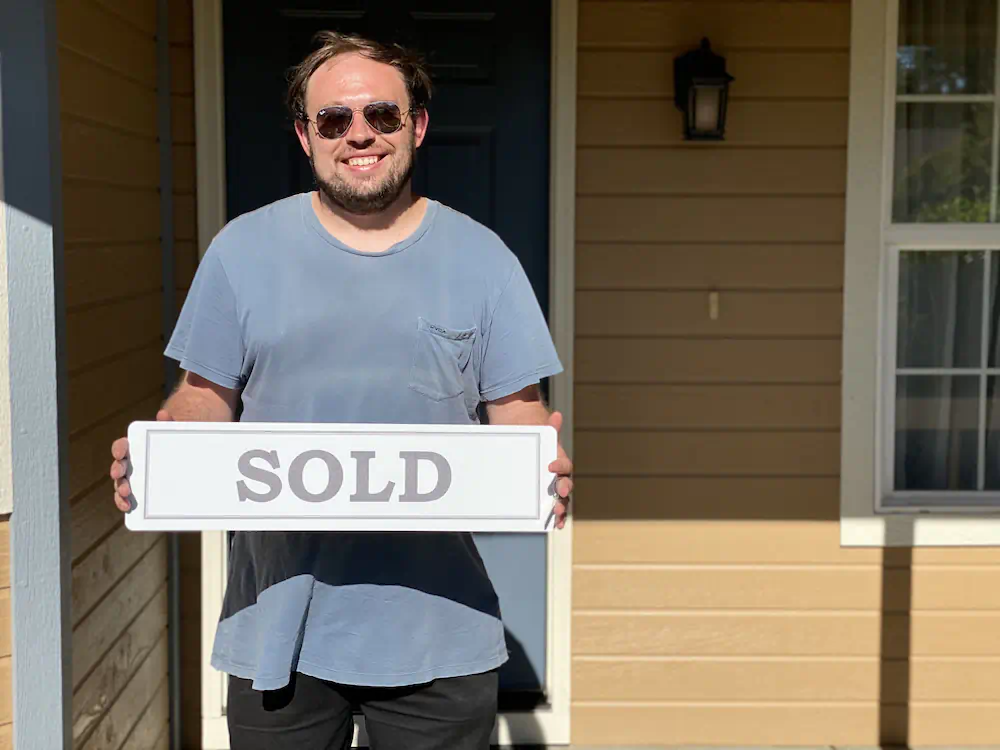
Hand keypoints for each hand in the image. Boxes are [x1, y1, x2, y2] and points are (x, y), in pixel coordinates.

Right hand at [110, 409, 172, 511]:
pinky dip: (123, 502)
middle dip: (117, 470)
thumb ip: (168, 424)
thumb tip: (162, 414)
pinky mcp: (136, 493)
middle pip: (118, 466)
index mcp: (135, 447)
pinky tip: (129, 506)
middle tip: (121, 474)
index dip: (119, 448)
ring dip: (119, 488)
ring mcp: (132, 479)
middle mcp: (129, 463)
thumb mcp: (173, 434)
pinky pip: (125, 498)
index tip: (122, 452)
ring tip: (126, 493)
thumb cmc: (173, 444)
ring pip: (119, 484)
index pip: (122, 446)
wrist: (183, 461)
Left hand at [547, 411, 572, 528]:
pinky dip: (557, 518)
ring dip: (562, 506)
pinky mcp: (547, 501)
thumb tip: (556, 414)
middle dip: (564, 489)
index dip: (560, 465)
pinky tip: (555, 525)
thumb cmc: (537, 449)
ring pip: (563, 500)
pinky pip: (555, 511)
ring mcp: (554, 491)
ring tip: (557, 511)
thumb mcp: (541, 438)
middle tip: (560, 490)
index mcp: (560, 464)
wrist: (529, 457)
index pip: (564, 465)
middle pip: (566, 485)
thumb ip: (549, 429)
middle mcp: (560, 479)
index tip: (550, 465)